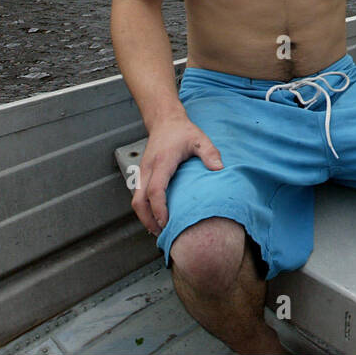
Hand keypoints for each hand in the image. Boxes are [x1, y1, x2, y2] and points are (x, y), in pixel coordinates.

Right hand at [132, 114, 223, 235]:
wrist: (165, 121)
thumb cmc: (182, 131)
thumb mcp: (200, 139)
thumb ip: (210, 153)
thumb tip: (219, 169)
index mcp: (162, 161)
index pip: (156, 190)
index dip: (159, 209)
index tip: (166, 223)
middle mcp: (148, 168)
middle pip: (139, 201)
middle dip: (148, 220)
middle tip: (161, 233)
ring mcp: (142, 171)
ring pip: (136, 200)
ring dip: (144, 217)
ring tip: (158, 230)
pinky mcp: (142, 174)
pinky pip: (138, 195)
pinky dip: (144, 209)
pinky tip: (155, 217)